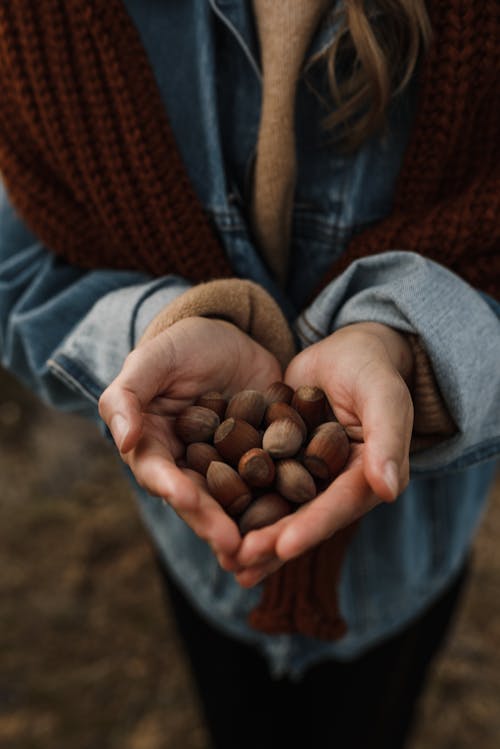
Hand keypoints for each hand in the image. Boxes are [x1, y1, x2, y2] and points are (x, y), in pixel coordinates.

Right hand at [98, 316, 281, 561]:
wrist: (230, 337)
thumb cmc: (181, 346)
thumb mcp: (151, 362)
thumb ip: (127, 397)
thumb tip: (122, 442)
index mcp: (156, 448)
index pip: (159, 473)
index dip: (171, 486)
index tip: (185, 498)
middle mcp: (190, 467)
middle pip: (199, 500)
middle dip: (213, 523)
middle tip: (231, 544)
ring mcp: (229, 468)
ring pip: (236, 502)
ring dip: (247, 527)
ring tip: (263, 549)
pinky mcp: (264, 460)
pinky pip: (273, 482)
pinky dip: (283, 502)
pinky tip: (299, 519)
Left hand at [234, 322, 413, 586]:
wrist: (346, 352)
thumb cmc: (372, 370)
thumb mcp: (385, 397)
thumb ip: (389, 438)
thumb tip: (388, 490)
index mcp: (366, 480)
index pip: (338, 507)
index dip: (312, 528)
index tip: (283, 547)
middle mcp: (335, 487)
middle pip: (303, 518)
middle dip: (272, 543)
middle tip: (240, 561)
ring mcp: (306, 477)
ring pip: (278, 511)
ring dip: (252, 536)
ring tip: (224, 560)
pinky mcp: (280, 462)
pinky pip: (258, 485)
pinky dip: (237, 501)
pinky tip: (210, 518)